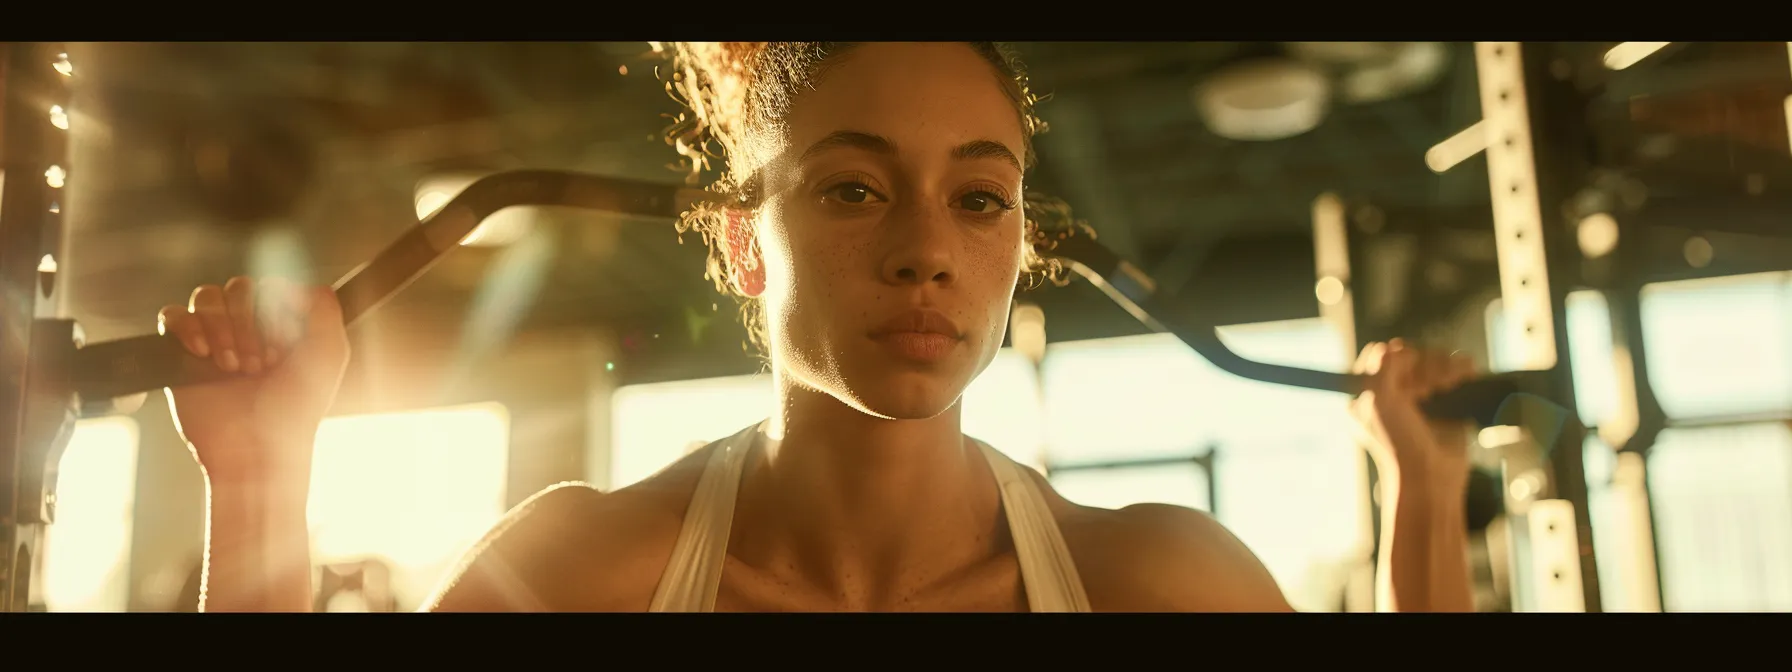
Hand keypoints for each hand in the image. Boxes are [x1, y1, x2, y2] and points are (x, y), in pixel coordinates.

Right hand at [159, 276, 349, 485]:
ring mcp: (213, 339)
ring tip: (233, 366)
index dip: (275, 311)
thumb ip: (324, 307)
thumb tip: (299, 281)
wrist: (256, 449)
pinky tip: (203, 355)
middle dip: (248, 322)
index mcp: (281, 325)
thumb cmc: (297, 408)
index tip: (284, 347)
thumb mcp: (329, 352)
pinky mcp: (181, 355)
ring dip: (221, 327)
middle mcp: (247, 328)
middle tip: (258, 364)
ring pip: (205, 296)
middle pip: (237, 286)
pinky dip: (186, 328)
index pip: (270, 284)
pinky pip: (171, 315)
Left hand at [1349, 339, 1476, 492]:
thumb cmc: (1398, 443)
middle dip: (1424, 366)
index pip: (1382, 354)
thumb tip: (1396, 348)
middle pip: (1413, 354)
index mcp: (1367, 392)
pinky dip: (1462, 369)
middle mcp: (1393, 392)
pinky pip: (1457, 369)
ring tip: (1448, 386)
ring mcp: (1421, 396)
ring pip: (1436, 359)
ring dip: (1444, 367)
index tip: (1407, 382)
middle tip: (1429, 391)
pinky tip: (1463, 380)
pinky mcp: (1449, 400)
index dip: (1398, 360)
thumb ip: (1382, 367)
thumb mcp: (1378, 402)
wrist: (1430, 477)